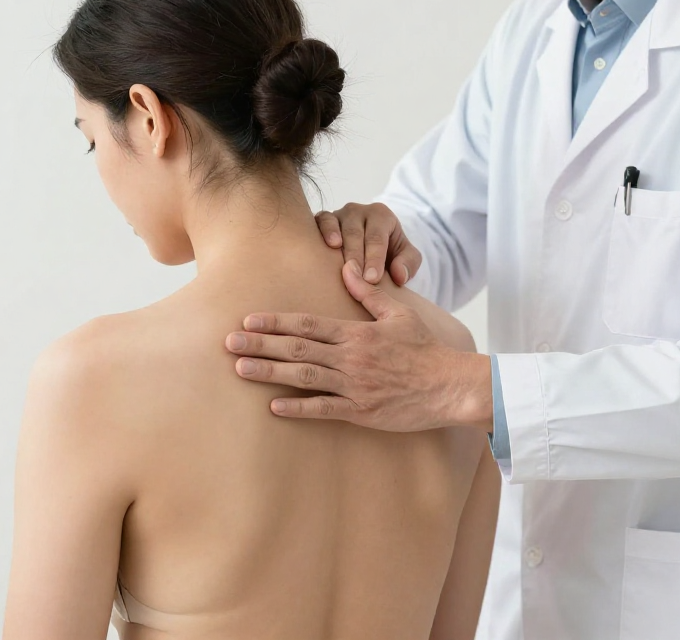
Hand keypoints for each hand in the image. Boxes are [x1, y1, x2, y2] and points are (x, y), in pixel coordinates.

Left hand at [225, 260, 492, 430]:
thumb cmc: (425, 350)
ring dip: (270, 373)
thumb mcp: (398, 314)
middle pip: (297, 348)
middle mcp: (351, 357)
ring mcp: (354, 385)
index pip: (308, 324)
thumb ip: (368, 294)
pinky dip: (298, 408)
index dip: (275, 322)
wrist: (451, 385)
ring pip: (304, 377)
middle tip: (228, 343)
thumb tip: (346, 269)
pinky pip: (324, 409)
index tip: (248, 320)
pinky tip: (273, 407)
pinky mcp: (361, 411)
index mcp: (356, 332)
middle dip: (261, 345)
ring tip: (241, 369)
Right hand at [315, 203, 421, 285]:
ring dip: (339, 246)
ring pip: (337, 226)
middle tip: (358, 279)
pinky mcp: (323, 219)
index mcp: (381, 215)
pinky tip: (328, 246)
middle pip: (356, 233)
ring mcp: (339, 214)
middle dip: (357, 257)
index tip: (372, 279)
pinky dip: (324, 231)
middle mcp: (359, 211)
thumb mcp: (406, 256)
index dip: (375, 258)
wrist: (369, 247)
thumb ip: (409, 264)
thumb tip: (399, 275)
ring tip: (343, 265)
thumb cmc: (388, 251)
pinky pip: (321, 221)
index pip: (377, 237)